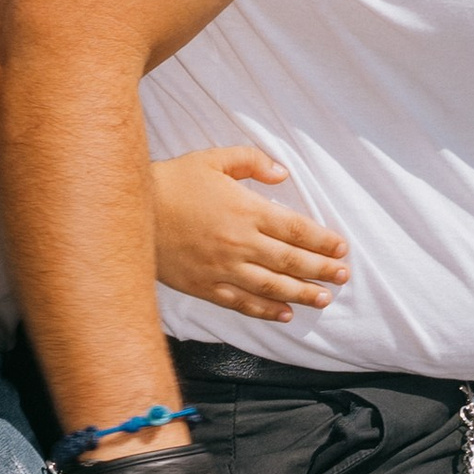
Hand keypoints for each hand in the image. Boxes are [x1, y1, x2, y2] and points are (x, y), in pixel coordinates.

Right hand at [150, 147, 348, 322]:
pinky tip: (285, 315)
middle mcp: (240, 243)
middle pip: (291, 261)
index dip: (322, 241)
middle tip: (343, 276)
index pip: (295, 229)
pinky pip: (242, 303)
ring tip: (324, 299)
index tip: (341, 248)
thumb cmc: (174, 182)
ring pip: (272, 287)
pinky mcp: (206, 287)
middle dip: (321, 270)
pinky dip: (266, 312)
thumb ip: (252, 161)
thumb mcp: (213, 159)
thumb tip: (282, 173)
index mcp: (246, 210)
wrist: (130, 212)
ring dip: (302, 294)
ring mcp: (223, 269)